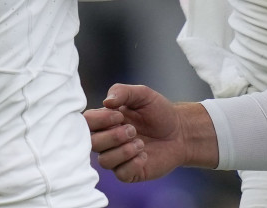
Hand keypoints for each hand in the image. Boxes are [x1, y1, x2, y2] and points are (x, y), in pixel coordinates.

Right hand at [86, 83, 215, 182]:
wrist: (180, 132)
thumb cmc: (159, 112)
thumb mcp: (143, 95)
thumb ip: (123, 92)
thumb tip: (106, 101)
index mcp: (105, 121)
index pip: (86, 123)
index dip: (100, 121)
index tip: (120, 116)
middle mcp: (107, 140)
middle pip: (92, 144)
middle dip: (113, 136)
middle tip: (133, 130)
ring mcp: (117, 157)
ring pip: (104, 161)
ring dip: (123, 151)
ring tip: (141, 143)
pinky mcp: (129, 172)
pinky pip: (121, 174)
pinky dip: (133, 163)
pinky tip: (144, 155)